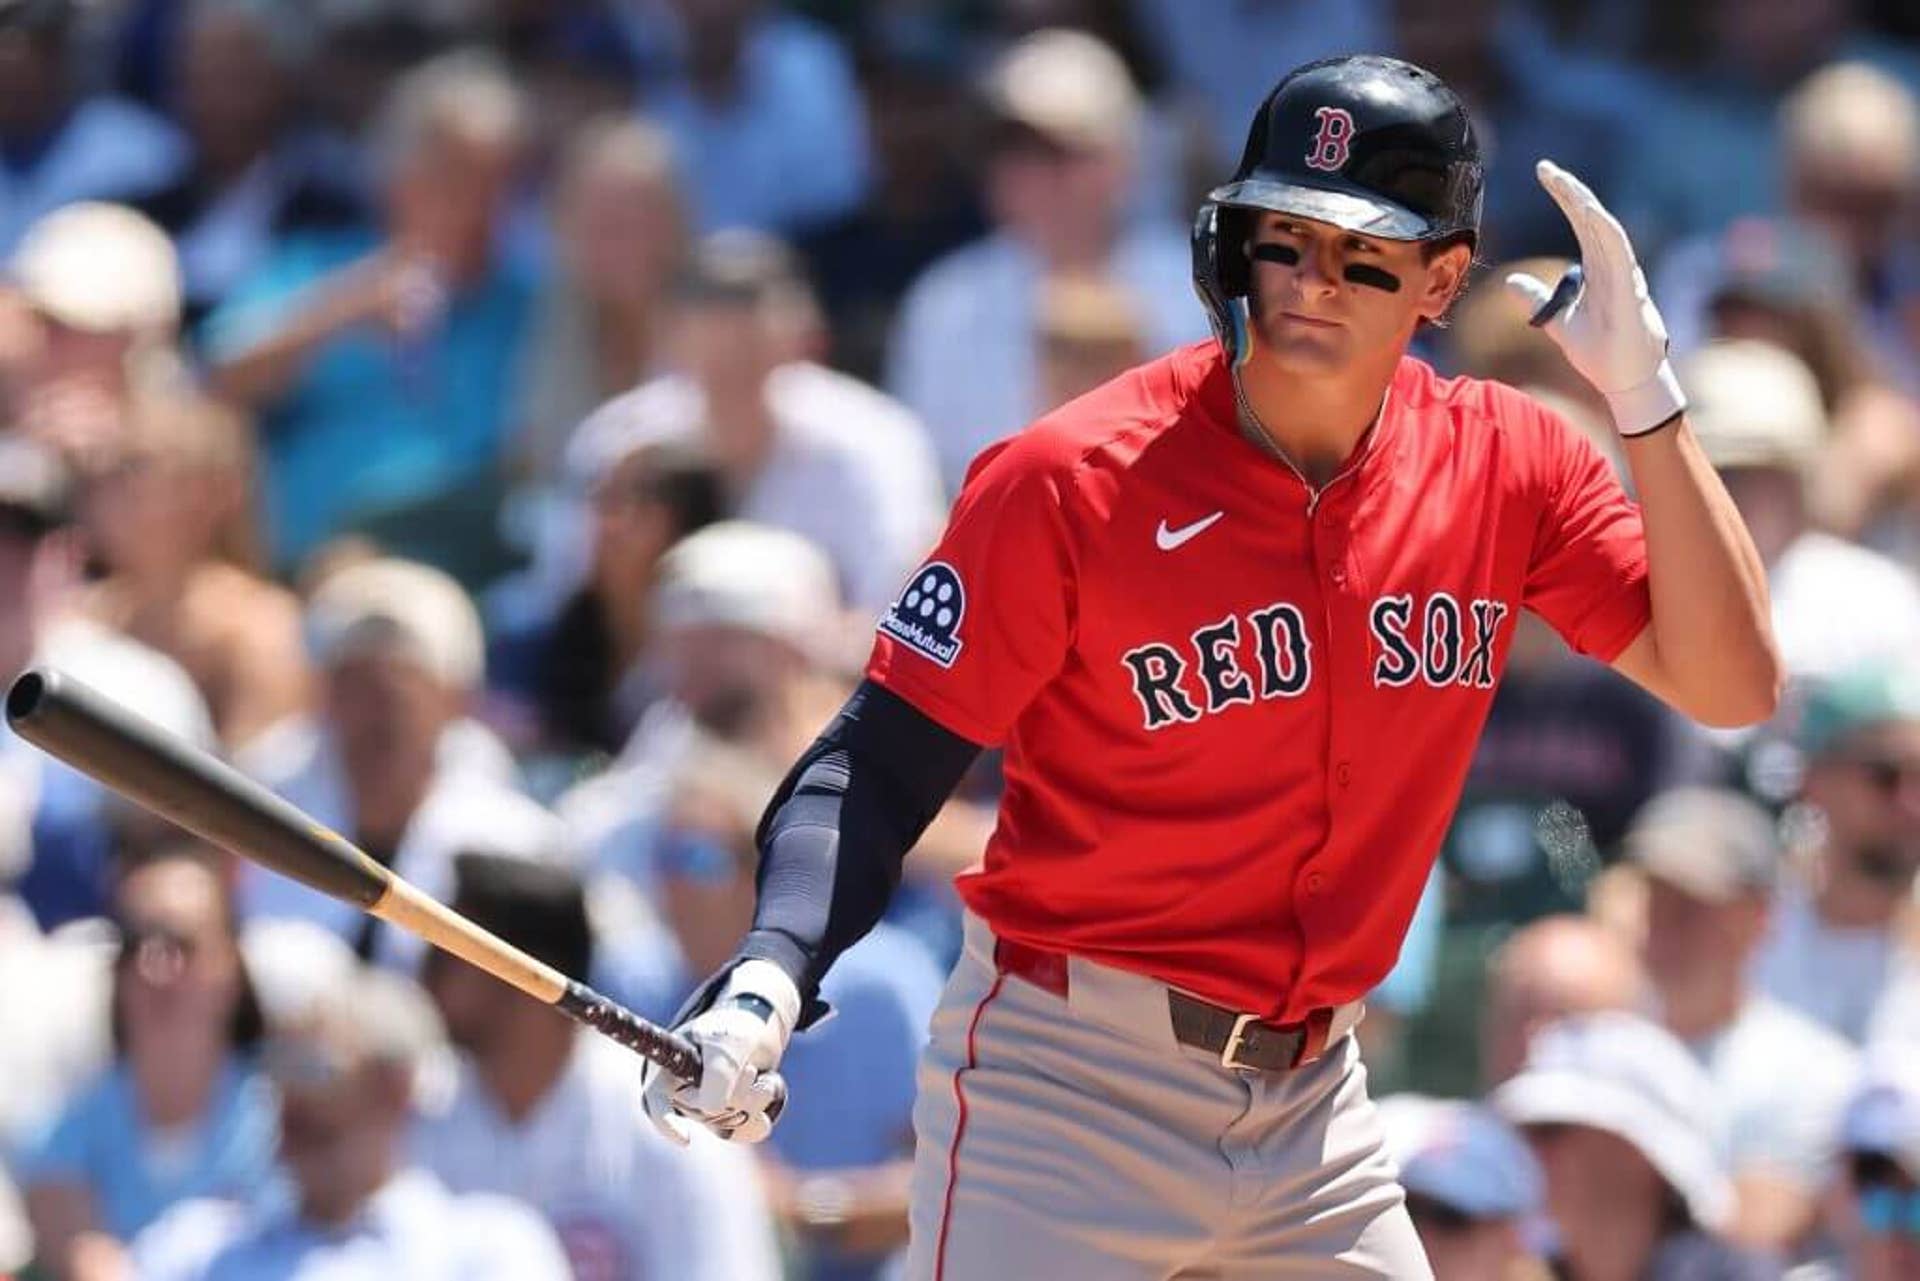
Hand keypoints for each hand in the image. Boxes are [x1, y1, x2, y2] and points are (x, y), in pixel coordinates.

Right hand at [642, 960, 797, 1145]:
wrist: (762, 1026)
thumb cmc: (737, 1025)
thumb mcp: (730, 1042)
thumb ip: (719, 1074)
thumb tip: (710, 1111)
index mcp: (668, 1066)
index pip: (656, 1100)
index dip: (666, 1123)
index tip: (686, 1139)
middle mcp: (681, 1090)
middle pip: (703, 1114)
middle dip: (735, 1094)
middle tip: (751, 1070)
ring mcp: (703, 1106)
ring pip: (727, 1124)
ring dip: (752, 1101)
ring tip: (759, 1075)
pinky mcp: (726, 1116)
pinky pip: (743, 1131)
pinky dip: (760, 1115)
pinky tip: (766, 1093)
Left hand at [1505, 160, 1686, 436]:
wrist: (1622, 380)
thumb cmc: (1600, 350)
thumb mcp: (1556, 320)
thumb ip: (1536, 299)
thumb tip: (1510, 284)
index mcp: (1597, 267)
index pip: (1580, 222)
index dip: (1564, 196)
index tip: (1544, 173)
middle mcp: (1612, 264)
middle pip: (1591, 218)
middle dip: (1570, 191)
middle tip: (1545, 168)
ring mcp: (1624, 275)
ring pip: (1606, 230)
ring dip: (1585, 206)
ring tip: (1564, 184)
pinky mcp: (1630, 290)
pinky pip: (1621, 255)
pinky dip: (1607, 233)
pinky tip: (1593, 214)